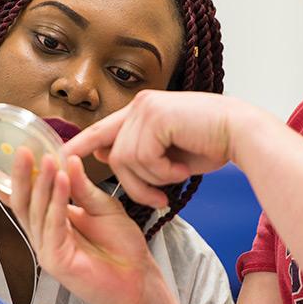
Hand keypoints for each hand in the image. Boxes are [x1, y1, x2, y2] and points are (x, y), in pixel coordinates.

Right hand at [0, 149, 159, 303]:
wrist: (138, 279)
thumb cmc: (121, 245)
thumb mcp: (102, 206)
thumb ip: (82, 187)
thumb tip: (68, 159)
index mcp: (50, 219)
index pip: (20, 195)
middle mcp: (43, 233)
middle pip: (22, 201)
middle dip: (19, 174)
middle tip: (21, 148)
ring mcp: (46, 248)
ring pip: (36, 211)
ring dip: (41, 183)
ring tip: (47, 158)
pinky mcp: (56, 260)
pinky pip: (54, 224)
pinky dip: (57, 201)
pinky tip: (61, 179)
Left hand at [63, 90, 246, 207]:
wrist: (243, 134)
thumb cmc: (212, 144)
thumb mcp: (169, 152)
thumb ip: (140, 152)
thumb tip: (104, 157)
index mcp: (142, 110)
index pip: (100, 131)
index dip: (78, 148)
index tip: (59, 163)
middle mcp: (139, 105)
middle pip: (112, 155)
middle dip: (133, 184)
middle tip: (160, 198)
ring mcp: (146, 108)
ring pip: (125, 160)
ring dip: (152, 179)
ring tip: (179, 176)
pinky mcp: (155, 117)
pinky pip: (142, 159)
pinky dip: (162, 173)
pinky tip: (182, 168)